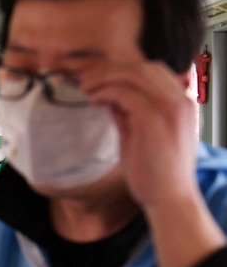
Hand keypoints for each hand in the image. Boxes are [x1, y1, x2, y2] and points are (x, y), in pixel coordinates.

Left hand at [81, 61, 225, 266]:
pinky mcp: (155, 119)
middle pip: (143, 66)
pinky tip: (93, 99)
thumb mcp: (142, 136)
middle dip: (111, 69)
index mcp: (182, 104)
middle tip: (86, 79)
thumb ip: (130, 114)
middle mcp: (181, 101)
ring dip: (105, 77)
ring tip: (85, 87)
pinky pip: (125, 92)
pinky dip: (105, 91)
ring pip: (134, 74)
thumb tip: (109, 98)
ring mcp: (170, 108)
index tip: (99, 77)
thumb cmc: (156, 174)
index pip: (154, 70)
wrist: (169, 199)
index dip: (124, 69)